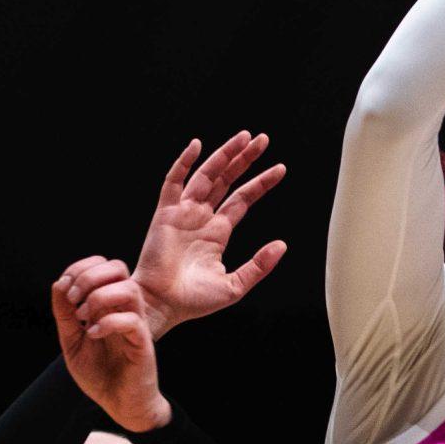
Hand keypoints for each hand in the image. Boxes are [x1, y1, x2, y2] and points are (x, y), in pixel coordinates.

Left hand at [50, 257, 169, 431]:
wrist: (118, 404)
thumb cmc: (99, 373)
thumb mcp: (71, 341)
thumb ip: (64, 315)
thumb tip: (59, 283)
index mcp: (110, 303)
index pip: (103, 265)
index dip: (81, 268)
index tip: (64, 290)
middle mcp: (125, 308)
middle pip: (118, 267)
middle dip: (89, 277)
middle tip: (73, 300)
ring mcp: (136, 324)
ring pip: (129, 289)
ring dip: (99, 297)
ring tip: (83, 317)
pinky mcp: (143, 343)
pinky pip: (133, 320)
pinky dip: (108, 323)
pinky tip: (93, 335)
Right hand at [130, 132, 287, 336]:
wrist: (162, 305)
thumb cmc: (193, 301)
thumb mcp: (235, 285)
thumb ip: (259, 265)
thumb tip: (282, 245)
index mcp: (217, 232)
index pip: (242, 199)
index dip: (261, 183)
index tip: (280, 168)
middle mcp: (201, 217)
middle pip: (227, 180)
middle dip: (244, 159)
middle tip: (262, 139)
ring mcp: (183, 213)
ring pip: (206, 174)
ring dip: (223, 155)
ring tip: (243, 137)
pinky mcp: (164, 213)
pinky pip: (173, 182)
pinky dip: (184, 163)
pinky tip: (197, 146)